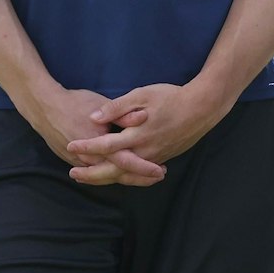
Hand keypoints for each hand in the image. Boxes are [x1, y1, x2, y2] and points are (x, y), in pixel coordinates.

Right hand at [24, 87, 160, 185]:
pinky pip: (97, 172)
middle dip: (139, 178)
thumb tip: (143, 117)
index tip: (161, 170)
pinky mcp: (75, 161)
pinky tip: (124, 173)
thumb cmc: (75, 103)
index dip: (144, 168)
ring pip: (107, 176)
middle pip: (117, 174)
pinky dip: (111, 174)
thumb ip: (122, 114)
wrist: (44, 107)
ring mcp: (80, 162)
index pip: (125, 161)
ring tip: (147, 177)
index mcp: (97, 144)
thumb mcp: (101, 105)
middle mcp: (89, 158)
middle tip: (159, 176)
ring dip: (127, 177)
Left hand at [66, 82, 228, 184]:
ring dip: (105, 177)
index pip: (105, 145)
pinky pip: (138, 173)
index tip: (70, 145)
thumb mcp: (142, 94)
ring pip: (125, 175)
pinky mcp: (162, 158)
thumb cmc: (172, 97)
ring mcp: (154, 157)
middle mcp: (145, 151)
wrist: (203, 107)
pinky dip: (122, 176)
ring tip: (88, 177)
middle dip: (91, 173)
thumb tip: (93, 117)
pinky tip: (114, 174)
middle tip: (73, 173)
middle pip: (112, 169)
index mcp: (137, 135)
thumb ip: (117, 107)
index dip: (86, 146)